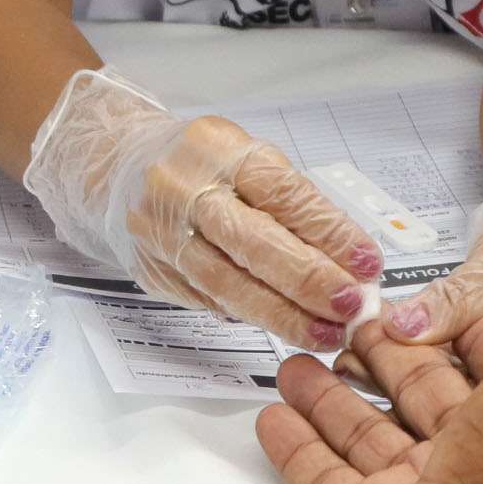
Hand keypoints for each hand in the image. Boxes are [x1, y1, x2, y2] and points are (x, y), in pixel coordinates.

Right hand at [19, 66, 378, 346]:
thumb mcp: (247, 160)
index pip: (284, 196)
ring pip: (227, 282)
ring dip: (282, 314)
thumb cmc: (199, 163)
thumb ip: (295, 206)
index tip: (366, 264)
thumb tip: (350, 261)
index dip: (329, 234)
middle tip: (350, 306)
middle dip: (309, 280)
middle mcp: (188, 189)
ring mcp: (164, 232)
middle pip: (254, 243)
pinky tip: (284, 326)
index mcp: (222, 151)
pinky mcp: (153, 269)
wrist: (115, 162)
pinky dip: (250, 315)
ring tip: (324, 332)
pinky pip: (207, 299)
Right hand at [258, 240, 482, 483]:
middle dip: (388, 353)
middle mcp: (471, 457)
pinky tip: (273, 413)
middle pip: (423, 391)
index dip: (466, 324)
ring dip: (333, 392)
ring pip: (369, 430)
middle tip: (349, 320)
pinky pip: (323, 474)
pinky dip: (298, 443)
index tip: (431, 294)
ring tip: (297, 355)